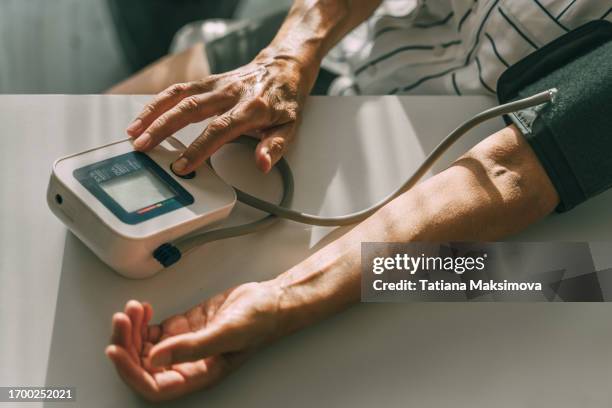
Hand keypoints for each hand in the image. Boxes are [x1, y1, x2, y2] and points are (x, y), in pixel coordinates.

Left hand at [105, 282, 281, 401]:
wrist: (270, 300)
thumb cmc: (259, 321)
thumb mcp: (226, 334)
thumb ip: (190, 348)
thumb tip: (154, 357)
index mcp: (198, 375)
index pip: (153, 385)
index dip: (130, 373)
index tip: (115, 350)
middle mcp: (187, 364)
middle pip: (143, 365)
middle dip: (126, 344)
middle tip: (121, 320)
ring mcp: (184, 344)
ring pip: (144, 346)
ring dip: (132, 329)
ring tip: (132, 309)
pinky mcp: (184, 327)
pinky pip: (153, 330)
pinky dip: (142, 320)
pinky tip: (142, 308)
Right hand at [126, 50, 315, 174]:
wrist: (284, 67)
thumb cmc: (285, 100)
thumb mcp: (290, 127)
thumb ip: (274, 147)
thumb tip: (262, 164)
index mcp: (251, 108)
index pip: (219, 129)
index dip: (199, 148)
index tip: (182, 165)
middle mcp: (230, 93)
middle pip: (190, 109)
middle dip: (163, 128)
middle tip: (144, 146)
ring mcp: (216, 85)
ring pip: (179, 95)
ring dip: (154, 112)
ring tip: (134, 131)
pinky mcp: (207, 81)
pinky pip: (179, 89)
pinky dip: (158, 101)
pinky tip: (144, 115)